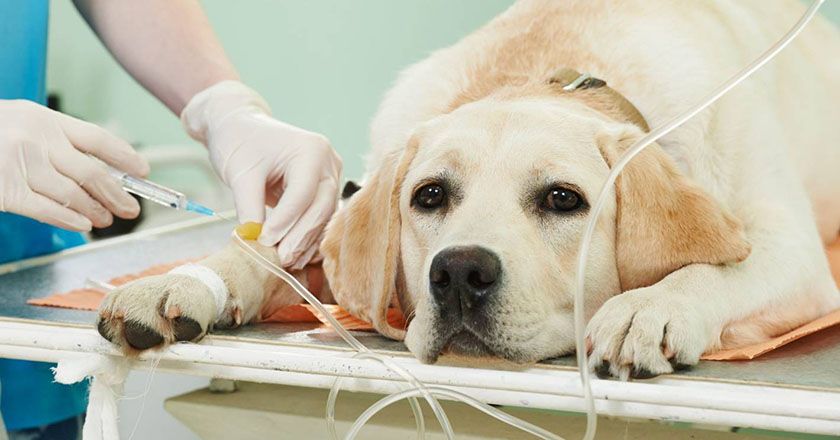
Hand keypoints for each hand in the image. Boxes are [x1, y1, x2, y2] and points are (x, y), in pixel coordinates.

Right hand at [0, 100, 148, 230]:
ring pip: (74, 193)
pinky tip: (84, 225)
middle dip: (117, 193)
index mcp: (44, 118)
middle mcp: (36, 139)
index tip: (143, 171)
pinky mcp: (6, 189)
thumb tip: (104, 169)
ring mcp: (20, 164)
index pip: (97, 138)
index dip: (125, 157)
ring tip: (107, 219)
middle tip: (131, 208)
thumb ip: (59, 141)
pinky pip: (48, 209)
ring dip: (96, 210)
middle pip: (92, 171)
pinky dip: (70, 219)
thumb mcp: (23, 123)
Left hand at [181, 81, 341, 268]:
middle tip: (280, 259)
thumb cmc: (239, 141)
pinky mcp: (325, 189)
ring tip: (286, 261)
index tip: (264, 241)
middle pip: (321, 207)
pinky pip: (321, 217)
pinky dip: (308, 236)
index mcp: (311, 150)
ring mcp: (330, 175)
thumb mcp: (240, 173)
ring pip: (324, 216)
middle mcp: (328, 161)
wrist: (240, 126)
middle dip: (300, 236)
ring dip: (306, 241)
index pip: (302, 194)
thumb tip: (255, 242)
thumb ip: (249, 208)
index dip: (285, 221)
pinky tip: (295, 254)